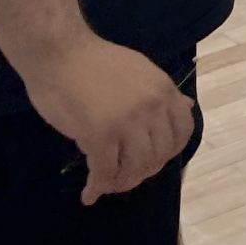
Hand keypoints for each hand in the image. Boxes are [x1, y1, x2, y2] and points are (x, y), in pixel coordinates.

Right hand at [23, 36, 195, 203]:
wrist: (58, 52)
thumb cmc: (93, 62)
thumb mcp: (140, 71)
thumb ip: (161, 94)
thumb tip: (187, 105)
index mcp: (163, 91)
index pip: (182, 132)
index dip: (168, 152)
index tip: (152, 159)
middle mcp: (152, 107)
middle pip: (159, 155)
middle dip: (142, 172)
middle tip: (124, 177)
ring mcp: (127, 121)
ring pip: (135, 167)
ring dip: (121, 182)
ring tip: (107, 184)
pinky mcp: (100, 134)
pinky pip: (105, 171)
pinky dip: (98, 186)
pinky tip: (90, 193)